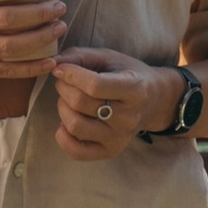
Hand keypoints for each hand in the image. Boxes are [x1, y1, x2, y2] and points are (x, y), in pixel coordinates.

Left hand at [52, 48, 181, 158]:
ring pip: (75, 125)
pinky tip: (66, 122)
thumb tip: (54, 64)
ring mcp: (120, 137)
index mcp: (134, 89)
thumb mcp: (109, 57)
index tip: (61, 69)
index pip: (94, 85)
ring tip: (67, 100)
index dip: (71, 75)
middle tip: (64, 82)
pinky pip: (76, 151)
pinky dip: (63, 136)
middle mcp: (129, 117)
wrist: (153, 100)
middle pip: (80, 103)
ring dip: (62, 108)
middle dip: (63, 88)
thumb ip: (80, 56)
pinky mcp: (111, 151)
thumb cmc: (128, 74)